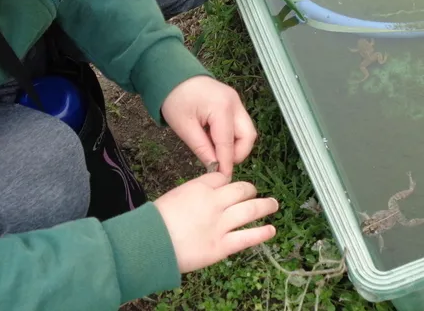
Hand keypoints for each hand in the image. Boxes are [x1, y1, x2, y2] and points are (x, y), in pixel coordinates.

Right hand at [154, 172, 277, 272]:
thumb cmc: (155, 221)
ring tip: (273, 204)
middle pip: (242, 189)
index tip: (230, 185)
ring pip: (251, 209)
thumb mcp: (174, 196)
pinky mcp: (222, 246)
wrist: (150, 243)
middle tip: (254, 192)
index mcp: (200, 188)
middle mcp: (215, 202)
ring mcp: (221, 224)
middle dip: (250, 190)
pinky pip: (248, 237)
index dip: (228, 181)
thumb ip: (193, 194)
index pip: (222, 178)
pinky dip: (262, 233)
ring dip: (265, 205)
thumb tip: (204, 195)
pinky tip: (271, 230)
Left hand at [161, 76, 256, 176]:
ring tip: (215, 150)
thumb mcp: (184, 127)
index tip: (224, 179)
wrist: (173, 75)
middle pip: (248, 136)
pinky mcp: (234, 102)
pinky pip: (240, 124)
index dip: (227, 163)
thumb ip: (202, 149)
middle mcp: (234, 103)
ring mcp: (236, 101)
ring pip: (247, 131)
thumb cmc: (175, 99)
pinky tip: (215, 140)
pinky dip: (232, 136)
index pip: (228, 143)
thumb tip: (215, 168)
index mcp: (221, 108)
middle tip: (220, 162)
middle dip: (238, 154)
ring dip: (236, 145)